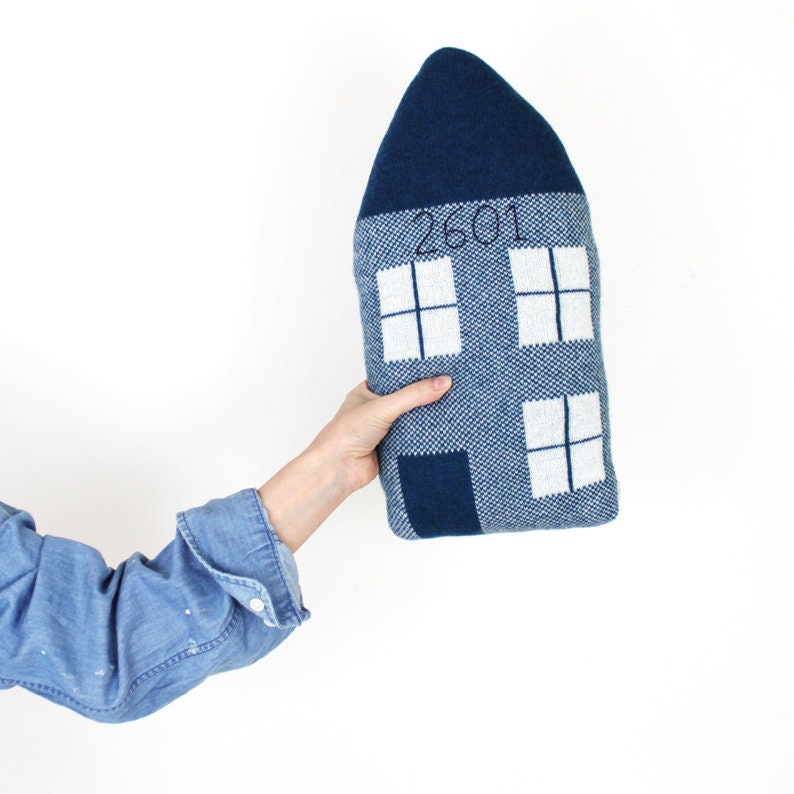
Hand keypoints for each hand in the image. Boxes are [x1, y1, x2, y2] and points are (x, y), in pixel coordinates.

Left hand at [257, 376, 451, 551]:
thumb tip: (443, 382)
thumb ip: (414, 395)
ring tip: (452, 403)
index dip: (414, 373)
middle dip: (423, 396)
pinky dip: (423, 436)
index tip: (437, 367)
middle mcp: (375, 409)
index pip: (395, 377)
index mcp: (367, 392)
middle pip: (406, 399)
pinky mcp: (391, 447)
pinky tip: (442, 429)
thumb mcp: (383, 406)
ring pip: (410, 419)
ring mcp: (383, 429)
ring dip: (425, 417)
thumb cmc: (346, 434)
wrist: (338, 470)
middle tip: (450, 384)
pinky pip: (412, 438)